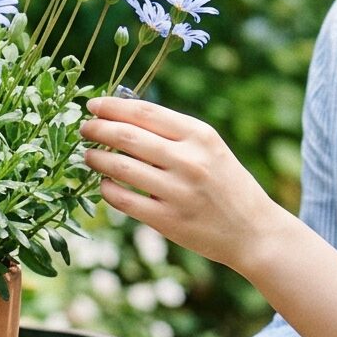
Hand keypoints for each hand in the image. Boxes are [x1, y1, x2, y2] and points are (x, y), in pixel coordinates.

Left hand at [80, 96, 281, 269]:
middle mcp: (189, 161)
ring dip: (97, 159)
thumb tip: (124, 114)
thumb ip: (174, 132)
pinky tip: (104, 184)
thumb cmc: (227, 184)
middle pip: (127, 136)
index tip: (94, 105)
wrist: (253, 231)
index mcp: (200, 136)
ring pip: (121, 167)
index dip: (113, 106)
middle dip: (98, 129)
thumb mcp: (210, 148)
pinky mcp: (168, 220)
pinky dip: (107, 189)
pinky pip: (124, 200)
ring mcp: (177, 192)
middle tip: (83, 128)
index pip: (145, 112)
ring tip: (88, 155)